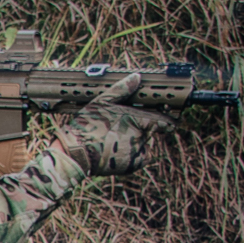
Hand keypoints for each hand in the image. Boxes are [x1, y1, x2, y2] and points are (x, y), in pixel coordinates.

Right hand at [55, 71, 172, 177]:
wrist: (75, 153)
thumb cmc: (86, 126)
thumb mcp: (101, 102)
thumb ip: (121, 90)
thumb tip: (136, 77)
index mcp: (136, 119)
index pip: (160, 120)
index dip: (164, 119)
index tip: (168, 121)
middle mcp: (140, 136)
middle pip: (150, 132)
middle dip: (144, 129)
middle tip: (126, 129)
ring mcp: (137, 152)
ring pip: (145, 144)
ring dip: (138, 141)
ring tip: (118, 139)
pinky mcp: (133, 165)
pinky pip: (141, 157)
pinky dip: (135, 154)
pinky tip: (119, 149)